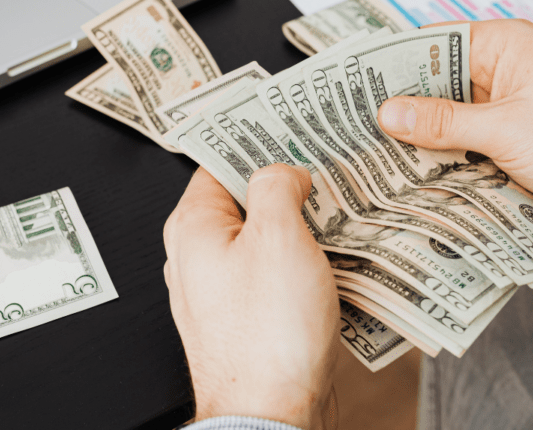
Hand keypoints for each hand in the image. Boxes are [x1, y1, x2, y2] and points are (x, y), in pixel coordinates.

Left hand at [163, 164, 338, 428]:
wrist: (270, 415)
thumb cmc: (267, 335)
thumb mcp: (278, 237)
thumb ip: (276, 186)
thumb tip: (283, 171)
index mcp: (193, 227)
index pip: (218, 162)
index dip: (256, 143)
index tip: (289, 132)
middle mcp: (197, 257)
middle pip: (244, 202)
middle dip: (286, 189)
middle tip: (325, 176)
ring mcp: (220, 290)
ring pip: (262, 241)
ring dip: (300, 229)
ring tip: (340, 218)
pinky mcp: (246, 318)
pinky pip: (273, 277)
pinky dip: (301, 266)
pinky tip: (334, 265)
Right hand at [377, 19, 532, 254]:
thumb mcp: (508, 129)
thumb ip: (444, 122)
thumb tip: (393, 112)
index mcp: (506, 47)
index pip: (433, 43)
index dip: (392, 62)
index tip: (354, 82)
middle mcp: (503, 74)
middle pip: (434, 85)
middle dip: (402, 108)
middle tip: (358, 126)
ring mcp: (504, 111)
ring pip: (444, 121)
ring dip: (422, 140)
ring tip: (379, 154)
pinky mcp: (506, 145)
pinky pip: (460, 148)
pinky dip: (441, 161)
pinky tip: (416, 175)